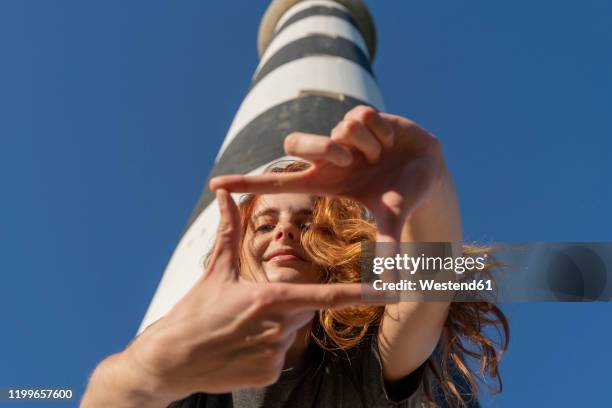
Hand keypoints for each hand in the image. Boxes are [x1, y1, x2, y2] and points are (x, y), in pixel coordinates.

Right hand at [122, 189, 371, 401]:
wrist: (170, 360)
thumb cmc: (193, 312)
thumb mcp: (215, 270)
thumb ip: (228, 229)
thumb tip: (225, 193)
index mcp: (269, 298)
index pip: (326, 295)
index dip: (362, 293)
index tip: (391, 291)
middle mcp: (278, 328)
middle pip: (305, 308)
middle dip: (289, 302)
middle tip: (255, 305)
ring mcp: (274, 354)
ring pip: (293, 332)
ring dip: (276, 326)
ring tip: (241, 328)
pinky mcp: (268, 374)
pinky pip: (280, 356)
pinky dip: (266, 349)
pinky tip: (240, 347)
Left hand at [209, 106, 443, 241]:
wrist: (428, 167)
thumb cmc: (403, 194)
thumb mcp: (392, 217)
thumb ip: (389, 248)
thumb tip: (392, 286)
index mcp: (323, 182)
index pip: (275, 184)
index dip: (246, 184)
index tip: (214, 186)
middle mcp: (326, 158)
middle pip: (292, 143)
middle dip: (323, 149)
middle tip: (353, 162)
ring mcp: (339, 136)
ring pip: (335, 130)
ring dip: (365, 146)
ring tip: (381, 155)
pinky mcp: (357, 116)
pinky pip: (360, 117)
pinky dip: (381, 132)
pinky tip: (389, 140)